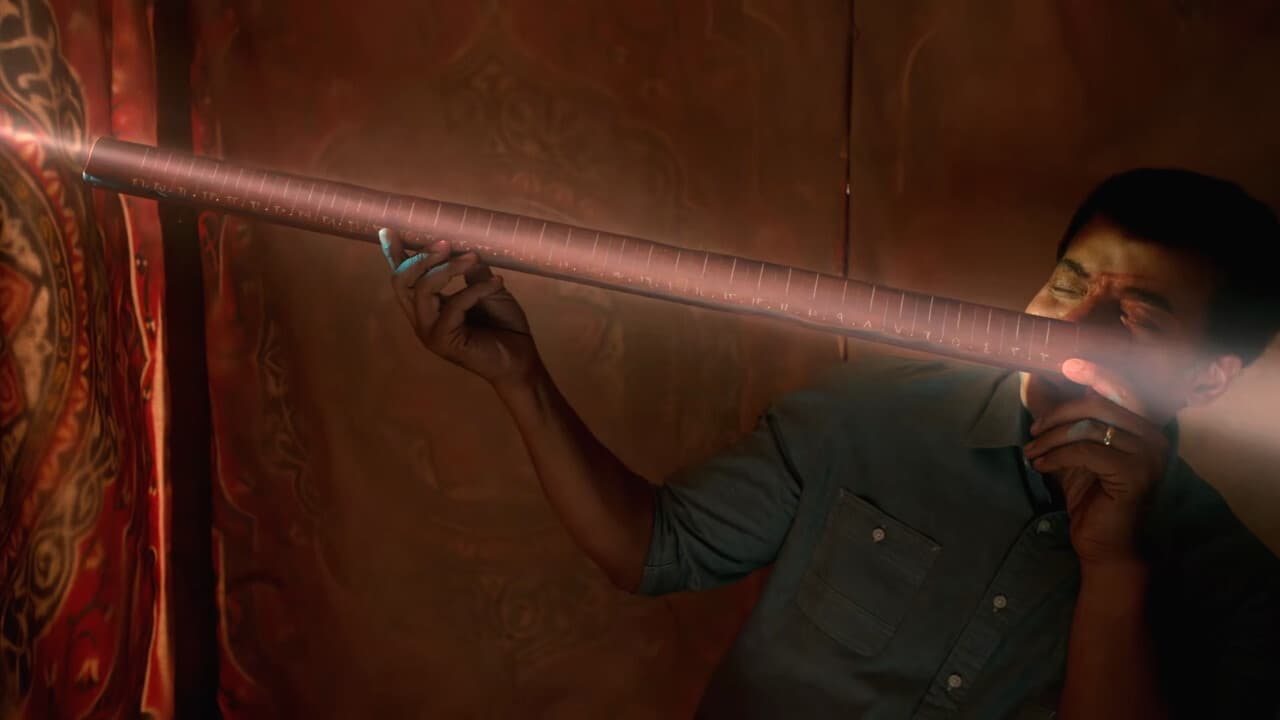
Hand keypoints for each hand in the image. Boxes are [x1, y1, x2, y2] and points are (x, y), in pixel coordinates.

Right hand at [379, 227, 540, 388]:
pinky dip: (476, 289)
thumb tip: (462, 247)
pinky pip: (453, 305)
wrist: (522, 358)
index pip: (404, 278)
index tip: (388, 230)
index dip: (395, 254)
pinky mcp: (443, 341)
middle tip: (447, 244)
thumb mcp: (487, 288)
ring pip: (422, 289)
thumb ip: (470, 270)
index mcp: (427, 306)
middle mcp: (422, 319)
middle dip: (422, 257)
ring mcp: (430, 331)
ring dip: (449, 269)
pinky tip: (497, 283)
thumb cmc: (504, 325)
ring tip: (474, 258)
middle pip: (401, 281)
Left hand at [1022, 359, 1169, 566]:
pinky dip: (1057, 456)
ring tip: (1032, 452)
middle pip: (1099, 404)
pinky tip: (1040, 465)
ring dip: (1052, 438)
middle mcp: (1154, 436)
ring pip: (1089, 428)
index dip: (1095, 373)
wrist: (1105, 545)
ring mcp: (1148, 455)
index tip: (1066, 363)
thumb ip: (1065, 422)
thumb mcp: (1074, 452)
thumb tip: (1035, 382)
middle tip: (1034, 430)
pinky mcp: (1135, 474)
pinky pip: (1086, 451)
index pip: (1120, 389)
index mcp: (1144, 427)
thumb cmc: (1091, 497)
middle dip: (1058, 413)